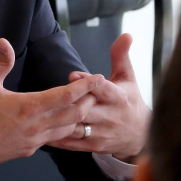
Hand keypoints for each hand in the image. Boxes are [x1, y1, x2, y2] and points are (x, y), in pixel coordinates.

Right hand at [0, 38, 103, 177]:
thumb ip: (1, 63)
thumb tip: (4, 41)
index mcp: (29, 107)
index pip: (66, 96)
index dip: (85, 86)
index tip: (97, 78)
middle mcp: (37, 125)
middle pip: (76, 114)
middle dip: (89, 101)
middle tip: (96, 90)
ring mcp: (36, 140)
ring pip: (68, 129)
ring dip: (79, 116)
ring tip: (85, 103)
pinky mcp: (31, 149)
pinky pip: (55, 138)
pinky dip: (65, 128)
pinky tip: (64, 120)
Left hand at [47, 33, 150, 160]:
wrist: (141, 135)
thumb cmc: (130, 100)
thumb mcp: (128, 77)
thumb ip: (121, 56)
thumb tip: (126, 34)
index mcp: (119, 98)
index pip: (104, 89)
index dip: (88, 82)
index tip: (73, 74)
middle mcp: (111, 117)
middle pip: (86, 109)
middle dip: (68, 102)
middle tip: (48, 96)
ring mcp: (102, 133)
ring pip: (77, 127)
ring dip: (58, 121)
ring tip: (40, 114)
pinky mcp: (94, 146)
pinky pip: (72, 143)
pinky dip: (57, 138)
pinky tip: (41, 132)